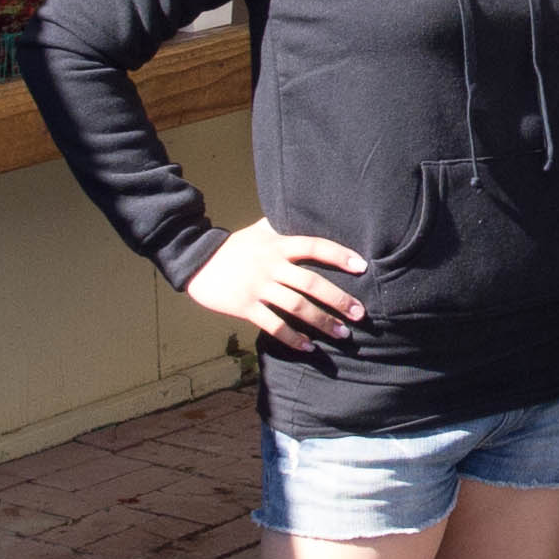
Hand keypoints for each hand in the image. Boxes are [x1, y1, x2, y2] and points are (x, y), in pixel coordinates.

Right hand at [186, 218, 368, 345]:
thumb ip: (282, 225)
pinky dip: (293, 337)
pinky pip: (273, 325)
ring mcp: (258, 287)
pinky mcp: (244, 306)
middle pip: (311, 282)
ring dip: (322, 322)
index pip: (314, 246)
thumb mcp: (258, 231)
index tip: (362, 267)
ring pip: (296, 306)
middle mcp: (270, 265)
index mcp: (277, 244)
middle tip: (360, 313)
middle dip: (338, 299)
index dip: (339, 255)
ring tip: (343, 333)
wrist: (196, 262)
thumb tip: (306, 211)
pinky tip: (308, 347)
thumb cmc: (234, 247)